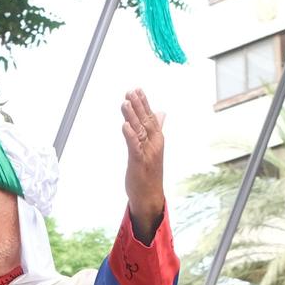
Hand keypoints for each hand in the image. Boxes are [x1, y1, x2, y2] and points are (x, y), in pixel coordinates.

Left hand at [120, 89, 166, 233]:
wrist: (150, 195)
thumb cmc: (149, 172)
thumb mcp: (152, 147)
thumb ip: (154, 129)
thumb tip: (160, 113)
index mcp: (156, 139)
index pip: (150, 117)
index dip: (143, 103)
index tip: (137, 89)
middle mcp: (154, 144)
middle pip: (145, 121)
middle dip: (138, 105)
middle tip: (131, 91)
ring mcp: (147, 153)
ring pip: (139, 131)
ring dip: (132, 116)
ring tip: (125, 102)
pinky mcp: (139, 162)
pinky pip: (134, 147)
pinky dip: (130, 136)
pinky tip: (125, 125)